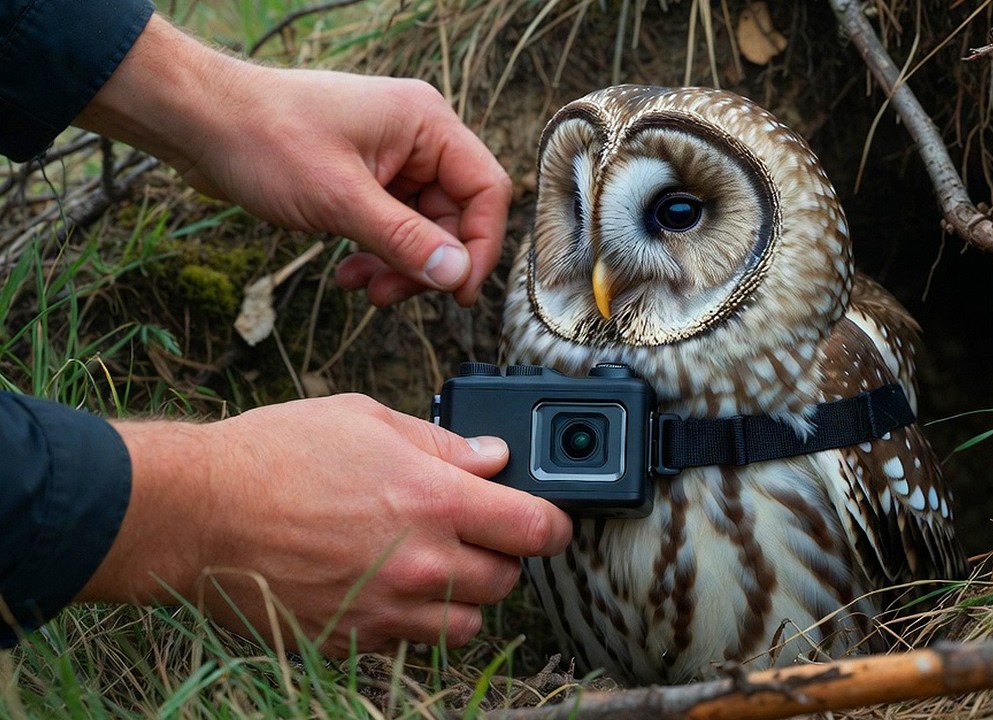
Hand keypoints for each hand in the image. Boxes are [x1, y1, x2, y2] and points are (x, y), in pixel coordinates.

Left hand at [76, 15, 509, 305]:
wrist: (198, 122)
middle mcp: (417, 138)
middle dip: (426, 262)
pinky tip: (349, 272)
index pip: (486, 189)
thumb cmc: (264, 139)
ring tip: (363, 286)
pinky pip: (393, 226)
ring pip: (423, 228)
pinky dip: (378, 254)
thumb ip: (404, 239)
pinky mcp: (366, 178)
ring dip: (399, 265)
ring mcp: (391, 158)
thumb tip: (456, 275)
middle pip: (455, 215)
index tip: (457, 292)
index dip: (480, 245)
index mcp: (426, 124)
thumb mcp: (339, 199)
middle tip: (390, 296)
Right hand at [81, 395, 571, 653]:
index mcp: (434, 501)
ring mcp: (387, 610)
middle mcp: (422, 564)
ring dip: (464, 598)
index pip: (537, 529)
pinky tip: (386, 587)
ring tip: (433, 566)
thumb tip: (492, 457)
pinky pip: (411, 644)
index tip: (548, 521)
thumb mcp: (365, 420)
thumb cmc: (274, 455)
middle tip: (473, 533)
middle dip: (503, 557)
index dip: (554, 525)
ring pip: (468, 625)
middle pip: (508, 582)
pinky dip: (413, 622)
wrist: (197, 514)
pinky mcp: (352, 640)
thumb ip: (441, 443)